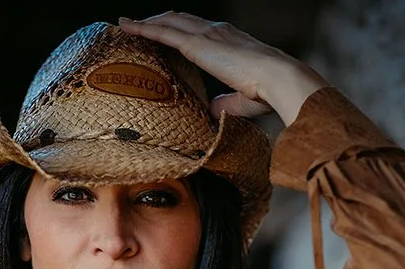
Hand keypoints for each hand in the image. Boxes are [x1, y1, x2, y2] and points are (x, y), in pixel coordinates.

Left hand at [118, 12, 328, 125]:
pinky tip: (126, 27)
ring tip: (127, 24)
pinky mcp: (196, 44)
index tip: (167, 32)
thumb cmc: (268, 92)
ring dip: (146, 22)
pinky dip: (142, 28)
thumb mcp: (242, 100)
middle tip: (140, 24)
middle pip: (180, 19)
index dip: (181, 29)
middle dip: (159, 20)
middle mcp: (217, 31)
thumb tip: (213, 112)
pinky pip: (162, 32)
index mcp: (230, 41)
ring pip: (168, 21)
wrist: (278, 78)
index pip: (199, 30)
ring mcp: (206, 34)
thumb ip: (225, 103)